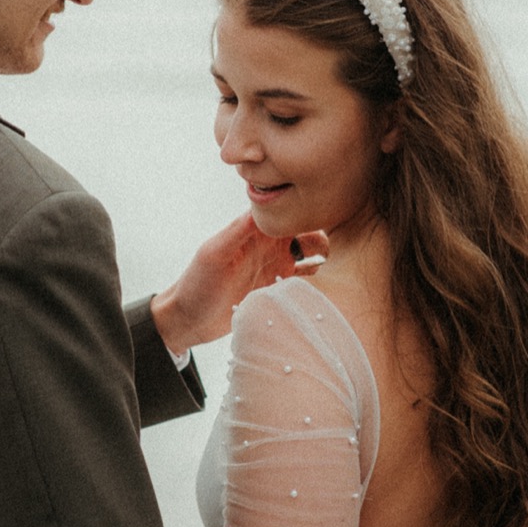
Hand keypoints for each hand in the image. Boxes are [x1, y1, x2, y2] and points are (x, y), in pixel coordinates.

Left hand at [150, 215, 330, 355]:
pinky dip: (319, 284)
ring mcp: (278, 268)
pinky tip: (325, 291)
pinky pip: (307, 283)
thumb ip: (237, 231)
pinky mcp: (280, 291)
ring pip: (313, 256)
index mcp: (257, 230)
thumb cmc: (196, 284)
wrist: (189, 319)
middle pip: (309, 232)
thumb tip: (261, 207)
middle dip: (326, 236)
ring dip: (327, 260)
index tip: (326, 214)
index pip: (290, 211)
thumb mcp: (213, 254)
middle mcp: (271, 246)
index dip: (309, 209)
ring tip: (337, 270)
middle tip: (336, 249)